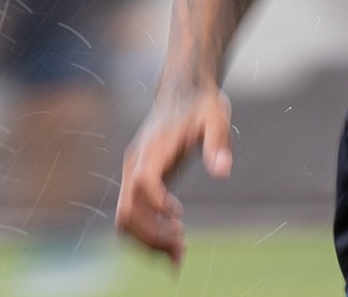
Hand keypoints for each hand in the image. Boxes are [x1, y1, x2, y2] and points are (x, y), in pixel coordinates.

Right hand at [116, 87, 233, 263]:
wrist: (182, 93)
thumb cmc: (202, 105)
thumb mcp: (217, 116)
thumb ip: (218, 142)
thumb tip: (223, 173)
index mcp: (154, 147)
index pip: (143, 180)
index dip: (157, 201)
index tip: (180, 215)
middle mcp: (136, 164)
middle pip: (127, 208)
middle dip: (151, 234)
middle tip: (182, 247)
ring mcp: (133, 175)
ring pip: (125, 219)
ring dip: (147, 241)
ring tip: (179, 254)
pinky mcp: (137, 183)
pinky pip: (133, 216)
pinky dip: (147, 236)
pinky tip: (173, 247)